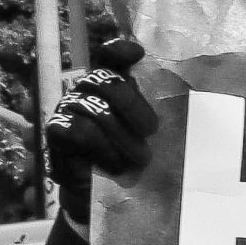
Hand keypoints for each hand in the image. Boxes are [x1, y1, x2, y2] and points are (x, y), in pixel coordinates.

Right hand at [43, 47, 157, 202]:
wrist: (103, 195)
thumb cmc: (129, 159)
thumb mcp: (148, 133)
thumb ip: (157, 110)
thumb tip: (189, 85)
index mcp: (108, 84)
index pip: (109, 55)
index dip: (120, 49)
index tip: (138, 53)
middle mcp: (84, 89)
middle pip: (105, 79)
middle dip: (132, 105)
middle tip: (151, 131)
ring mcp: (67, 108)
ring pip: (96, 108)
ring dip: (122, 136)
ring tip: (139, 159)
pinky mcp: (55, 131)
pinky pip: (80, 131)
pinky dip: (102, 148)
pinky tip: (115, 165)